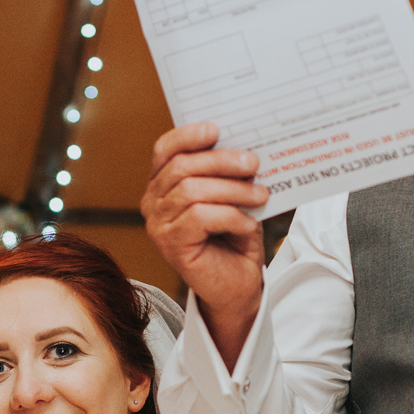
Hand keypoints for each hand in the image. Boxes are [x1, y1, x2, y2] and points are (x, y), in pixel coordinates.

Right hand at [142, 122, 267, 366]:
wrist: (237, 283)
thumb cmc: (234, 235)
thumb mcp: (231, 195)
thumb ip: (227, 172)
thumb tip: (245, 144)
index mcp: (162, 183)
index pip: (164, 149)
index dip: (188, 135)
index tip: (217, 129)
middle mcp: (153, 203)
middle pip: (182, 167)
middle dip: (222, 161)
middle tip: (254, 163)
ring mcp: (158, 225)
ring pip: (192, 191)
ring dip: (232, 190)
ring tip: (260, 195)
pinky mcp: (171, 246)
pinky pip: (200, 217)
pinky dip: (230, 216)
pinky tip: (248, 223)